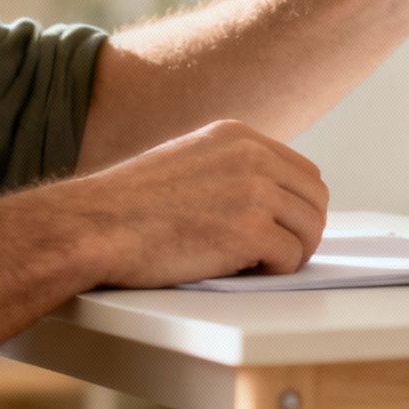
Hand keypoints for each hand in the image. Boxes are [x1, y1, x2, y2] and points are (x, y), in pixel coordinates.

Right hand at [44, 120, 328, 287]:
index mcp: (237, 136)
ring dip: (290, 252)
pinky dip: (274, 272)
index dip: (297, 206)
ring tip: (256, 264)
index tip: (282, 227)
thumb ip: (228, 168)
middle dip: (303, 230)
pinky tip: (241, 270)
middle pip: (315, 198)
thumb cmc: (127, 206)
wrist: (93, 225)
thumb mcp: (186, 161)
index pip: (302, 170)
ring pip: (309, 229)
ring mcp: (253, 191)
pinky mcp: (249, 231)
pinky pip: (291, 257)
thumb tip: (266, 198)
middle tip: (277, 254)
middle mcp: (251, 156)